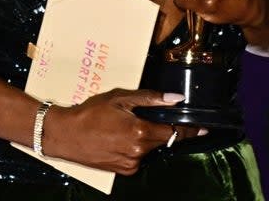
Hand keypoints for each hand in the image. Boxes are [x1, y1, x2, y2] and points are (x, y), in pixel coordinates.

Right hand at [46, 89, 190, 174]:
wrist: (64, 135)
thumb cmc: (90, 113)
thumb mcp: (120, 98)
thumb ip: (151, 99)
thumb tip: (176, 99)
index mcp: (140, 132)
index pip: (174, 131)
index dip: (190, 130)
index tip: (205, 129)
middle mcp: (138, 152)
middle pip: (161, 139)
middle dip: (158, 128)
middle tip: (138, 117)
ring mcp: (130, 163)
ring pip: (149, 148)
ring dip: (144, 138)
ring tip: (121, 127)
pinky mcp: (122, 170)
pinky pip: (137, 157)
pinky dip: (135, 147)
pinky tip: (118, 138)